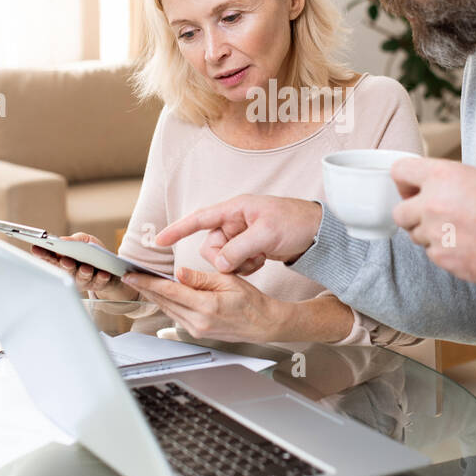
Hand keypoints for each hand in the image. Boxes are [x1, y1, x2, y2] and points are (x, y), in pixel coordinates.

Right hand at [30, 232, 137, 300]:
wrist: (114, 267)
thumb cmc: (93, 253)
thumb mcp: (85, 240)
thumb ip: (75, 239)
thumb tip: (62, 240)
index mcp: (64, 260)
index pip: (50, 257)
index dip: (42, 254)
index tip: (36, 247)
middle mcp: (72, 272)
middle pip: (65, 270)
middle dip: (64, 265)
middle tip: (65, 260)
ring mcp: (85, 280)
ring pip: (82, 278)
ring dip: (83, 273)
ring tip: (86, 268)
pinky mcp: (100, 284)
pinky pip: (100, 282)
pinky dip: (101, 278)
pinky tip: (104, 273)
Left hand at [121, 267, 288, 342]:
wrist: (263, 324)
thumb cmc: (251, 302)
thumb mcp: (228, 281)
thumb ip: (200, 278)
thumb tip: (178, 273)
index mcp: (206, 306)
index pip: (169, 292)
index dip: (147, 282)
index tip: (132, 275)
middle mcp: (198, 321)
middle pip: (164, 302)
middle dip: (145, 287)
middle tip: (129, 276)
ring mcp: (196, 330)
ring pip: (167, 309)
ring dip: (154, 296)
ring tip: (140, 282)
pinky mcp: (197, 332)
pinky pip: (176, 315)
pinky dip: (166, 304)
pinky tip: (160, 294)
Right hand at [156, 195, 322, 274]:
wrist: (317, 232)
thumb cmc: (296, 222)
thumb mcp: (267, 234)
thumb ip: (239, 249)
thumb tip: (219, 265)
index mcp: (235, 209)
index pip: (199, 219)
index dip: (178, 230)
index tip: (159, 240)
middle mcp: (234, 221)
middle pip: (209, 246)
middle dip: (224, 258)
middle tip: (247, 259)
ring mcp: (240, 235)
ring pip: (221, 258)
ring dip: (237, 264)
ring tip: (259, 258)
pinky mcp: (247, 248)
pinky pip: (233, 263)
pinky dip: (245, 267)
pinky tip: (261, 261)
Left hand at [390, 157, 475, 285]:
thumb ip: (448, 181)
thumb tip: (432, 188)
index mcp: (441, 176)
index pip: (400, 172)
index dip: (405, 182)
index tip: (411, 189)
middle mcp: (432, 204)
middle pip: (400, 212)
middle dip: (413, 214)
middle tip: (434, 215)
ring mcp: (435, 234)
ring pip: (416, 236)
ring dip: (430, 234)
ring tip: (461, 231)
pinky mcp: (443, 258)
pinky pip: (433, 254)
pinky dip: (446, 251)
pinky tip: (468, 245)